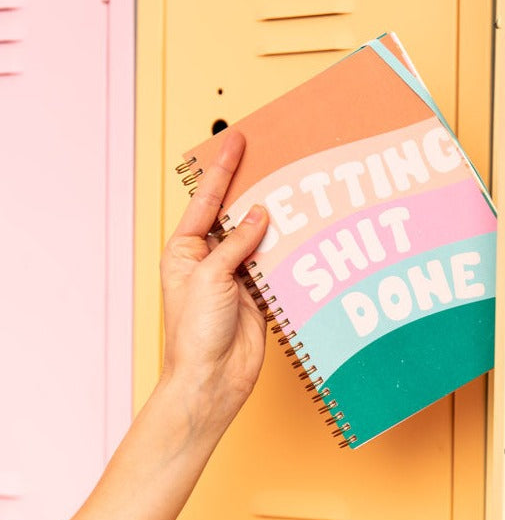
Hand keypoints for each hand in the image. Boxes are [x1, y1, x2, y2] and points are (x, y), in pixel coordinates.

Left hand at [159, 130, 268, 439]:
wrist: (213, 379)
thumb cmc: (195, 335)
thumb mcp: (211, 278)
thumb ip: (238, 244)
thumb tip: (260, 214)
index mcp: (186, 251)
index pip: (206, 200)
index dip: (223, 169)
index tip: (236, 140)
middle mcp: (210, 259)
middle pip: (235, 215)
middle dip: (253, 188)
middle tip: (273, 159)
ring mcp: (235, 276)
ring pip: (259, 238)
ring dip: (276, 220)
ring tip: (295, 192)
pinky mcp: (258, 293)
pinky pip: (275, 263)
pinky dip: (289, 250)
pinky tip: (302, 233)